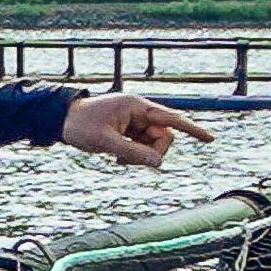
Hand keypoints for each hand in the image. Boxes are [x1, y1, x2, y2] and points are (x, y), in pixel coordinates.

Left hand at [60, 93, 210, 168]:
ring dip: (142, 155)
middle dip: (152, 152)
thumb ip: (132, 152)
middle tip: (124, 162)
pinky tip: (117, 158)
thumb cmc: (80, 126)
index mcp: (136, 107)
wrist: (61, 120)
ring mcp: (135, 121)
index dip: (192, 129)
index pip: (170, 119)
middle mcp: (140, 111)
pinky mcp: (130, 130)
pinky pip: (143, 146)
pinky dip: (135, 155)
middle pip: (163, 136)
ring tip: (117, 160)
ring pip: (154, 143)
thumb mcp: (104, 142)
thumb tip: (158, 163)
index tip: (210, 139)